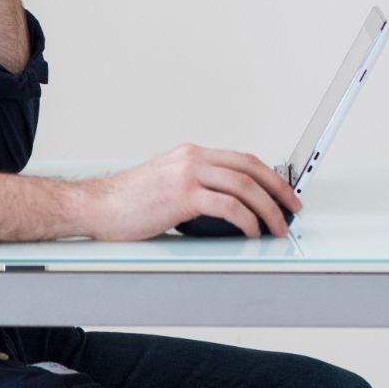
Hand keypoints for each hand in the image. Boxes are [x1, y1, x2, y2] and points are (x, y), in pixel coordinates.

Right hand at [82, 144, 302, 241]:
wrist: (96, 206)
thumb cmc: (125, 202)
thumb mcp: (166, 184)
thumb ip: (194, 187)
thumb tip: (226, 208)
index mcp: (190, 154)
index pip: (241, 159)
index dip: (269, 176)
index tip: (283, 193)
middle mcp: (192, 158)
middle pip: (250, 168)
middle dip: (278, 190)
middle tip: (292, 209)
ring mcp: (187, 175)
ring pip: (244, 186)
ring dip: (268, 210)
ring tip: (276, 228)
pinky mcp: (182, 196)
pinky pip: (228, 206)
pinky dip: (247, 220)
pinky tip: (251, 233)